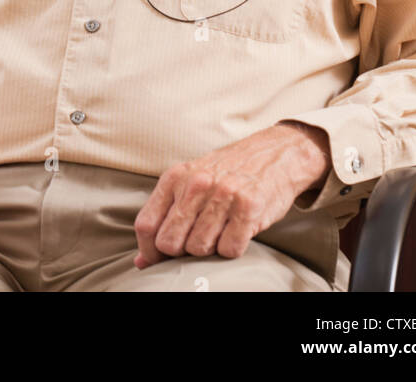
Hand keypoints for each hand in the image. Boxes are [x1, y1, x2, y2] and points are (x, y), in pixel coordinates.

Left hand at [132, 122, 330, 267]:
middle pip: (169, 243)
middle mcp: (196, 183)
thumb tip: (141, 262)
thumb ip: (165, 216)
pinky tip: (237, 231)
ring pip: (198, 249)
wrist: (274, 154)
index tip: (157, 260)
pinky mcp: (248, 207)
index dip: (149, 252)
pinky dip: (232, 248)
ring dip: (209, 250)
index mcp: (176, 176)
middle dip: (180, 252)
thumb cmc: (228, 172)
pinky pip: (229, 250)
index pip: (147, 225)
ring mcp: (222, 194)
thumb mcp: (191, 182)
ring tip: (220, 230)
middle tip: (196, 241)